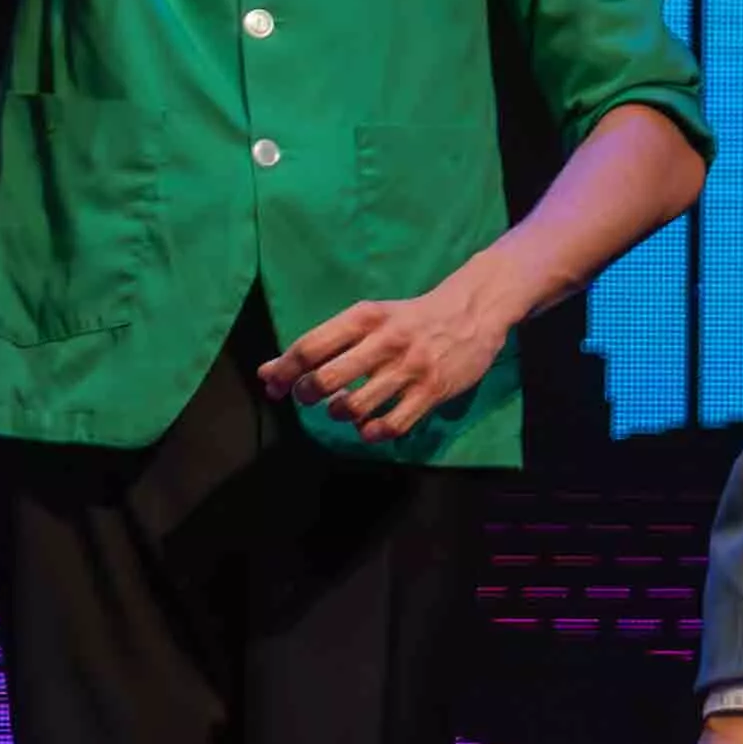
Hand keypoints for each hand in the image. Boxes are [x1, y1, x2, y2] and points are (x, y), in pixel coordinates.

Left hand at [262, 266, 528, 444]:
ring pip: (357, 406)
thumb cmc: (410, 318)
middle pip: (327, 379)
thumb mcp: (367, 319)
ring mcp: (412, 368)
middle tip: (312, 398)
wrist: (475, 310)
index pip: (310, 347)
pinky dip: (374, 432)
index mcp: (365, 318)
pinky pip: (394, 424)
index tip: (276, 387)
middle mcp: (386, 342)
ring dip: (341, 414)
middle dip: (308, 395)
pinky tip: (370, 427)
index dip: (285, 372)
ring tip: (345, 409)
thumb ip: (321, 346)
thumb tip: (267, 374)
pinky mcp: (434, 390)